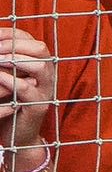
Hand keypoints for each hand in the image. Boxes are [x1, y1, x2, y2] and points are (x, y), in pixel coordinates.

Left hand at [0, 27, 53, 144]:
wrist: (18, 136)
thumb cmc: (9, 104)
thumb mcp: (5, 79)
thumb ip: (5, 63)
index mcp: (40, 65)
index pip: (30, 40)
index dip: (11, 35)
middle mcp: (47, 75)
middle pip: (40, 48)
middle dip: (15, 45)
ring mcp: (45, 90)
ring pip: (41, 66)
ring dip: (16, 60)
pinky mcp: (38, 106)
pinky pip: (28, 89)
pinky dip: (12, 81)